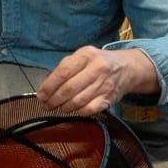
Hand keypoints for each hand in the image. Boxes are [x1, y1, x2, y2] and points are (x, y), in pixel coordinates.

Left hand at [36, 46, 159, 116]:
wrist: (126, 68)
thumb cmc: (98, 62)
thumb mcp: (82, 56)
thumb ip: (64, 69)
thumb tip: (46, 88)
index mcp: (86, 55)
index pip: (63, 72)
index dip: (49, 86)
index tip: (41, 95)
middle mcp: (97, 68)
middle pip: (69, 89)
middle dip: (54, 100)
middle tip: (46, 105)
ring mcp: (105, 84)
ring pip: (78, 101)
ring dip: (64, 107)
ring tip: (59, 107)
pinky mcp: (110, 98)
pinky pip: (89, 110)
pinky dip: (79, 112)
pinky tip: (74, 109)